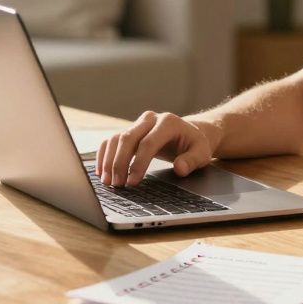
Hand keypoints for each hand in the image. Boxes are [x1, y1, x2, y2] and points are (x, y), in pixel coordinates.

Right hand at [96, 111, 213, 187]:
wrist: (189, 133)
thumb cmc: (194, 145)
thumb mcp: (201, 153)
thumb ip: (191, 160)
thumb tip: (180, 168)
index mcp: (168, 122)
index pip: (148, 143)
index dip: (138, 163)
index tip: (133, 182)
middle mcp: (150, 119)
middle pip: (128, 138)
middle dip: (120, 163)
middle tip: (117, 184)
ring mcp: (138, 123)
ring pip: (116, 139)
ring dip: (109, 160)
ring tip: (108, 181)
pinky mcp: (130, 130)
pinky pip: (111, 140)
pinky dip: (104, 155)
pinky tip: (102, 171)